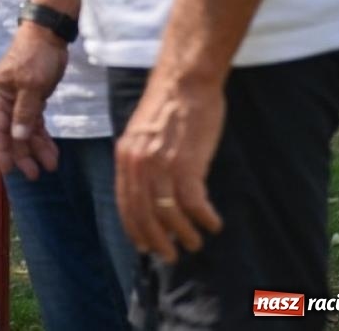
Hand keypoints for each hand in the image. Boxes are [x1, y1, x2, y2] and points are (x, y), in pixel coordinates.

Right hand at [0, 22, 66, 179]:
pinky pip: (35, 124)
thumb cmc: (36, 56)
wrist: (49, 35)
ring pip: (25, 131)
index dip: (3, 150)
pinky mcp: (33, 100)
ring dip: (36, 148)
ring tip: (49, 166)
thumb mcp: (31, 84)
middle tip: (34, 175)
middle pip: (12, 133)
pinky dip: (43, 137)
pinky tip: (52, 152)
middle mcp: (5, 101)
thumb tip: (17, 138)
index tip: (10, 170)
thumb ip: (25, 112)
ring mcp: (19, 102)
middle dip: (23, 154)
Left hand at [114, 72, 224, 260]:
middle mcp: (138, 164)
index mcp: (125, 157)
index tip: (146, 246)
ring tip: (196, 242)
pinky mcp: (186, 164)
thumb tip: (150, 192)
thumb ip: (142, 161)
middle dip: (157, 241)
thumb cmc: (170, 106)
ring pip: (168, 215)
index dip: (136, 229)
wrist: (184, 81)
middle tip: (172, 256)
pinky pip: (193, 204)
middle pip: (143, 215)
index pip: (126, 204)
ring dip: (184, 234)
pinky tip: (214, 223)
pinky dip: (204, 218)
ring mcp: (161, 165)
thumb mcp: (143, 134)